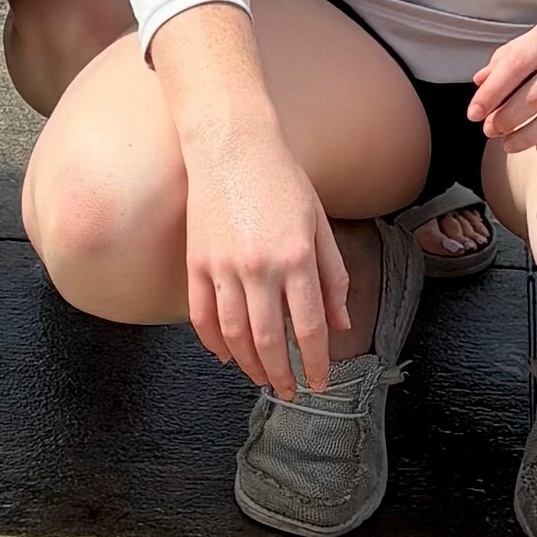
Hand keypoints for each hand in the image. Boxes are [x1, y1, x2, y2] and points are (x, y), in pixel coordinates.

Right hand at [178, 111, 358, 400]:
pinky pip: (201, 315)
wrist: (231, 144)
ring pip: (233, 334)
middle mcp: (259, 267)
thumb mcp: (319, 225)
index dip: (315, 363)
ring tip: (260, 379)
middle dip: (281, 374)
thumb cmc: (281, 180)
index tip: (319, 383)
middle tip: (289, 392)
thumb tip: (340, 324)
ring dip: (248, 365)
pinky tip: (226, 355)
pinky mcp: (195, 261)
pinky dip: (213, 342)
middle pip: (268, 340)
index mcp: (297, 257)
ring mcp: (222, 266)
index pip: (307, 328)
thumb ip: (332, 277)